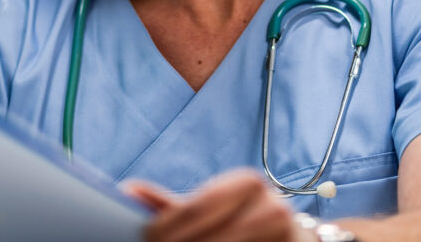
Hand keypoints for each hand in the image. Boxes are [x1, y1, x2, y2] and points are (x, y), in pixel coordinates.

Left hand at [126, 169, 315, 241]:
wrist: (292, 238)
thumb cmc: (241, 221)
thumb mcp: (209, 209)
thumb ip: (171, 206)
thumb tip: (128, 192)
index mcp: (247, 184)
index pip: (197, 207)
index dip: (166, 228)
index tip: (146, 238)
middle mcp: (272, 207)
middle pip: (210, 239)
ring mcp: (288, 236)